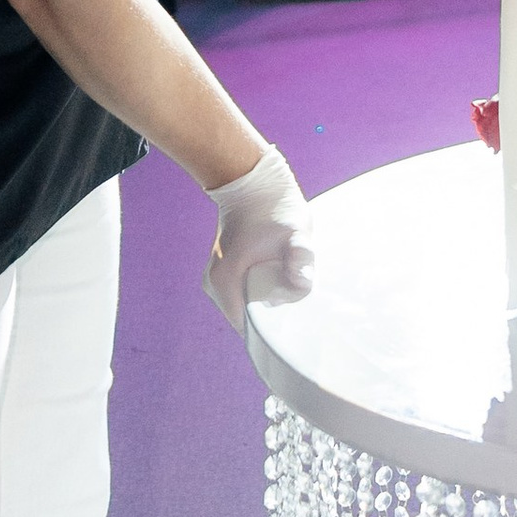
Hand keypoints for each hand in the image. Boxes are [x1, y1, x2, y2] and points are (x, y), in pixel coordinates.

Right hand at [203, 141, 314, 331]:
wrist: (254, 182)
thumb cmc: (275, 206)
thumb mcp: (295, 231)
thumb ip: (301, 256)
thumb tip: (302, 282)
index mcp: (225, 282)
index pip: (248, 329)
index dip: (273, 334)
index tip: (296, 330)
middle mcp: (215, 285)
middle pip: (247, 320)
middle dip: (273, 319)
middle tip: (300, 309)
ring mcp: (217, 280)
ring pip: (246, 307)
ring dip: (267, 305)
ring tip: (291, 293)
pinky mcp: (224, 273)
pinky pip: (244, 296)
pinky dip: (261, 295)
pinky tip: (280, 285)